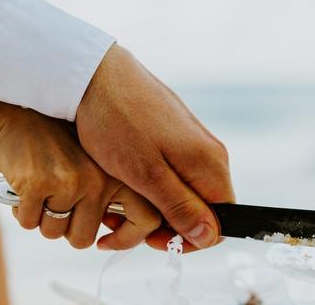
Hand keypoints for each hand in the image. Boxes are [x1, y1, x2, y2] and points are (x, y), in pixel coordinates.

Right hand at [0, 97, 160, 249]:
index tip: (106, 241)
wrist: (21, 115)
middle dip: (67, 230)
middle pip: (84, 238)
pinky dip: (24, 212)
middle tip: (61, 207)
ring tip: (45, 191)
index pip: (147, 220)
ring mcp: (71, 181)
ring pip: (54, 233)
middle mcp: (101, 179)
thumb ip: (116, 195)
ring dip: (44, 220)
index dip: (127, 240)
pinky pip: (29, 223)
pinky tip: (27, 187)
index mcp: (123, 174)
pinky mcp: (39, 184)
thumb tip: (118, 234)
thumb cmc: (62, 145)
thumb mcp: (101, 163)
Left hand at [76, 44, 233, 251]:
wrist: (94, 74)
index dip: (190, 239)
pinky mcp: (174, 135)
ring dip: (153, 209)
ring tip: (113, 209)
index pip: (221, 220)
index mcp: (210, 164)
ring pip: (184, 193)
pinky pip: (172, 174)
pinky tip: (120, 185)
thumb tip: (210, 237)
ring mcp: (191, 142)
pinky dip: (148, 188)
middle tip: (123, 225)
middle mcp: (209, 154)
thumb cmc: (118, 122)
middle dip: (166, 226)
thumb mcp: (146, 174)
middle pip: (202, 208)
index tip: (152, 239)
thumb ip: (181, 207)